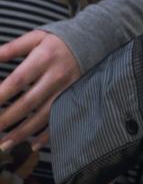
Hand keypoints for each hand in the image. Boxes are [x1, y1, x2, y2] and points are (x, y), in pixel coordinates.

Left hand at [0, 30, 80, 151]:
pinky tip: (32, 145)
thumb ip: (12, 48)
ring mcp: (67, 89)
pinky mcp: (74, 98)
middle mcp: (56, 76)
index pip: (18, 80)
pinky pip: (60, 119)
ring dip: (23, 132)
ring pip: (43, 116)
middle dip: (8, 118)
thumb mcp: (35, 37)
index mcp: (43, 58)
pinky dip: (47, 135)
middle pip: (29, 102)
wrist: (92, 42)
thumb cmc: (57, 40)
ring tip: (6, 143)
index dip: (2, 94)